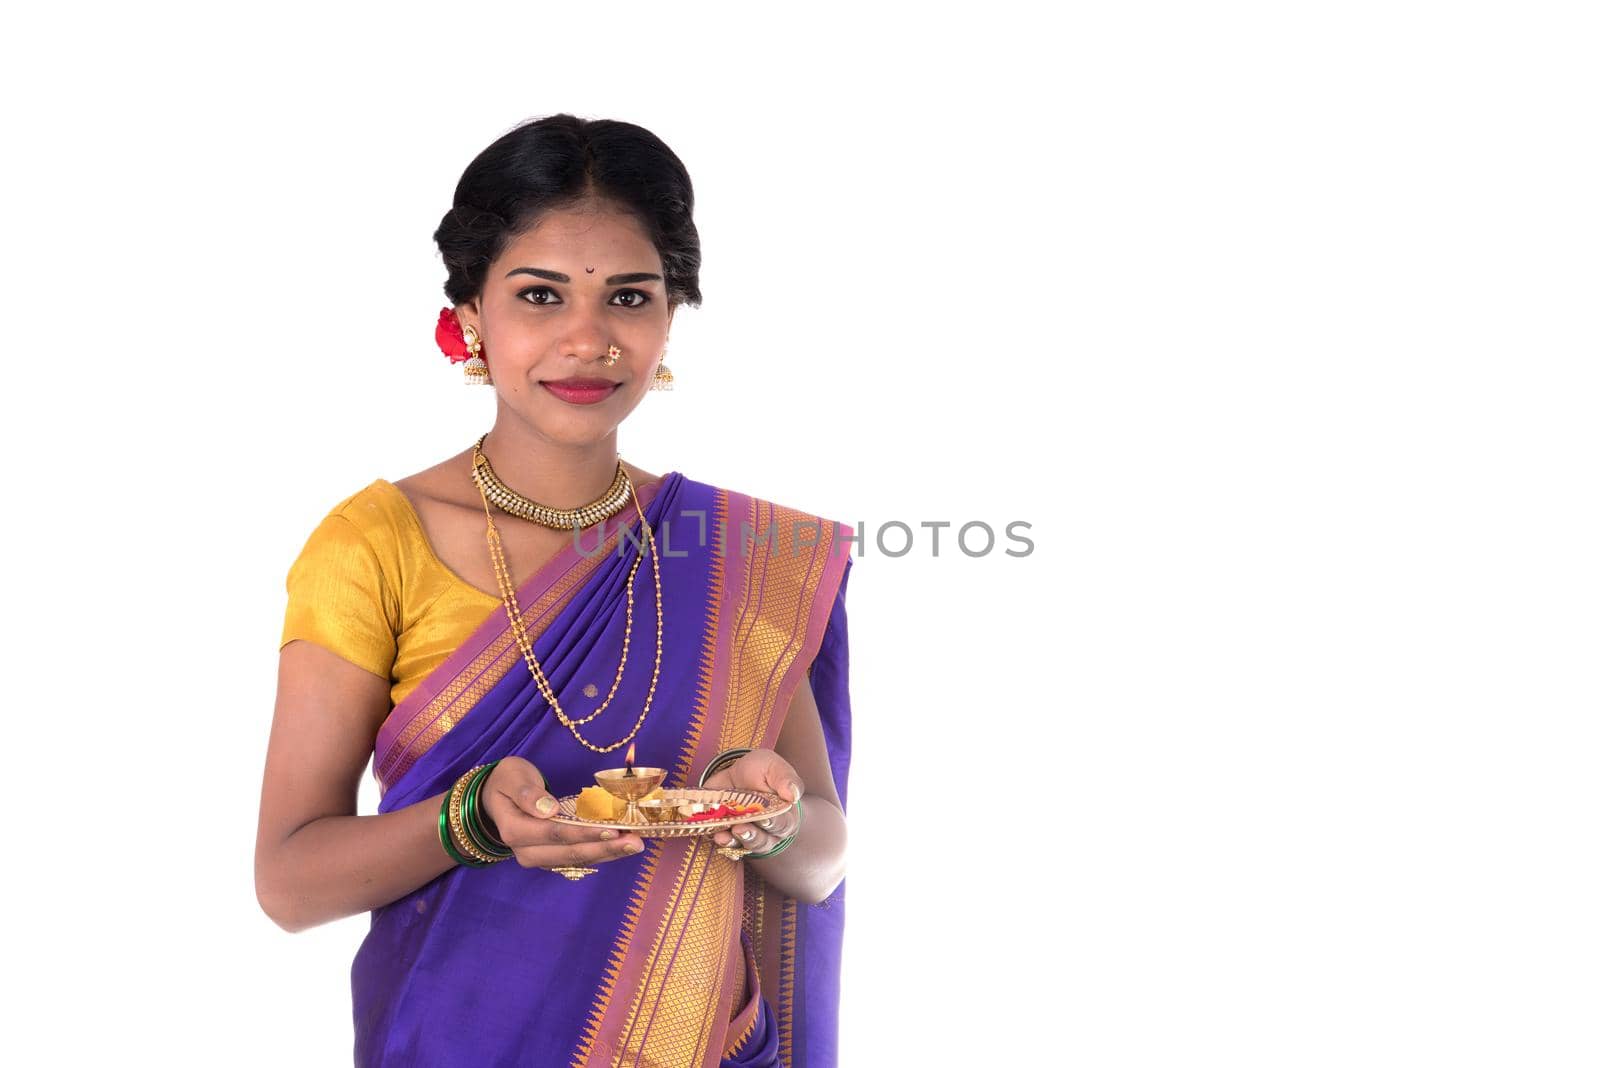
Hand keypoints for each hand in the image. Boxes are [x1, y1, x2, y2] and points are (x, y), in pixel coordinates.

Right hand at [478, 756, 643, 869]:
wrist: (497, 798)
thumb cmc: (507, 782)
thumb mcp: (511, 777)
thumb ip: (526, 792)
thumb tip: (548, 808)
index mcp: (514, 830)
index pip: (553, 833)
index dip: (583, 833)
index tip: (611, 829)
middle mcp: (526, 851)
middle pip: (569, 853)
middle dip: (604, 848)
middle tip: (636, 841)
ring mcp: (539, 857)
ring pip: (577, 859)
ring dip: (608, 853)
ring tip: (635, 845)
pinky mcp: (551, 857)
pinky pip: (578, 858)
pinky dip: (601, 852)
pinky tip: (622, 846)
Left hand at [700, 748, 803, 852]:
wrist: (736, 775)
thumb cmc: (761, 771)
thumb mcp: (773, 767)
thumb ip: (785, 778)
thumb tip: (793, 795)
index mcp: (785, 815)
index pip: (782, 823)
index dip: (773, 822)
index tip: (765, 818)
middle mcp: (769, 832)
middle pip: (762, 840)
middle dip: (751, 835)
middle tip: (740, 828)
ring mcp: (748, 836)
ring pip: (744, 846)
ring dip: (734, 841)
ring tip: (723, 836)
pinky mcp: (729, 836)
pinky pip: (726, 846)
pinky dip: (721, 842)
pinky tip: (716, 836)